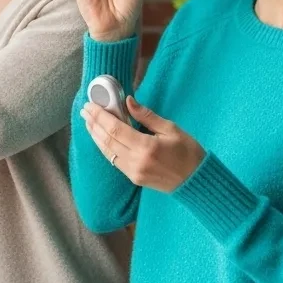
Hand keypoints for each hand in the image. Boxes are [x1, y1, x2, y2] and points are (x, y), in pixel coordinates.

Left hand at [80, 96, 203, 192]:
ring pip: (107, 152)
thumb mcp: (171, 129)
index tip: (91, 105)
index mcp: (146, 147)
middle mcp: (136, 161)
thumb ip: (146, 116)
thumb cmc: (188, 152)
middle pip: (107, 140)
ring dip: (96, 136)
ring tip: (88, 122)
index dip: (101, 116)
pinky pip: (113, 160)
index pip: (115, 129)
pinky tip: (100, 138)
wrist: (197, 181)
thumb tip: (128, 101)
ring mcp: (133, 172)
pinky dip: (104, 147)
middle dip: (94, 124)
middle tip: (85, 110)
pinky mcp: (134, 178)